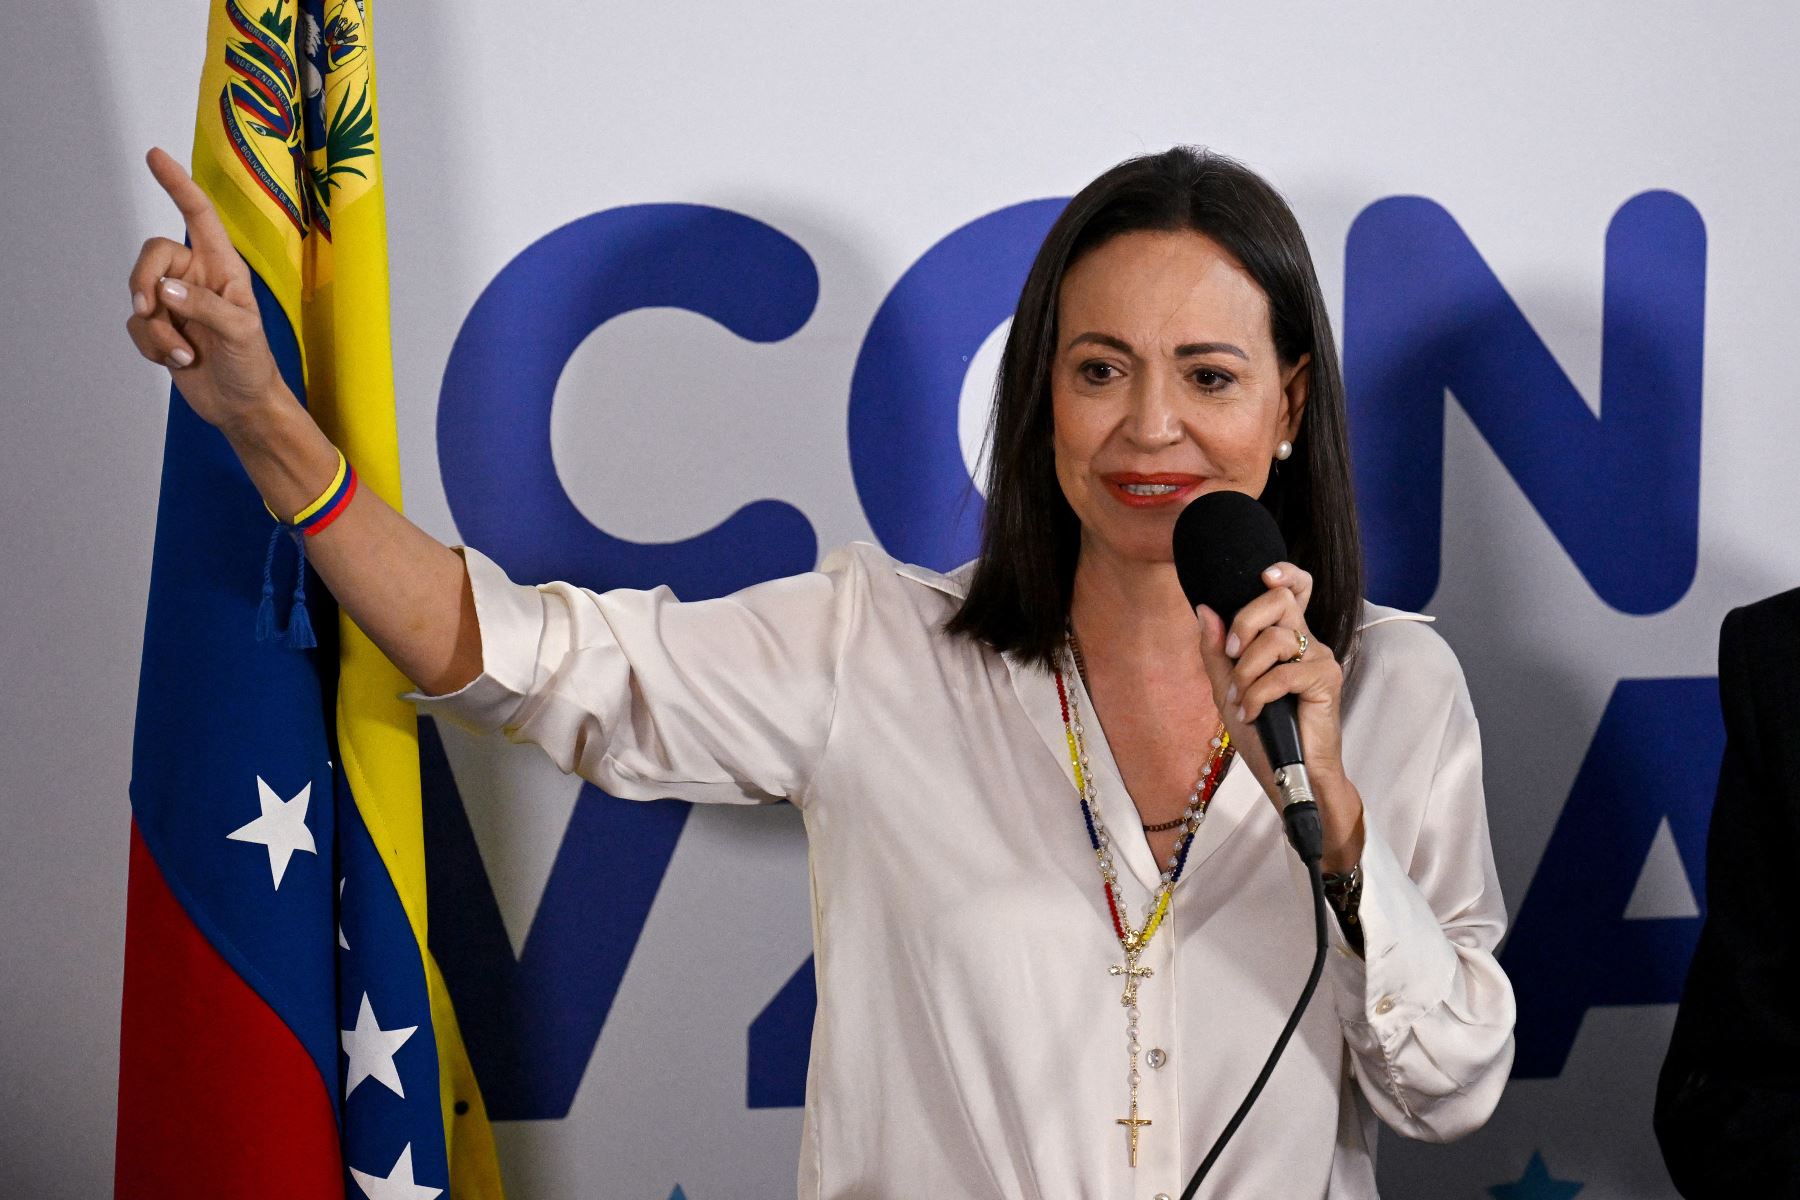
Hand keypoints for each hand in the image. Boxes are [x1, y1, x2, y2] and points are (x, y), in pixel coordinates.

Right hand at [124, 148, 285, 433]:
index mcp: (223, 267)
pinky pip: (136, 325)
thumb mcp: (241, 333)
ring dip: (156, 329)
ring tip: (184, 354)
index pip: (198, 216)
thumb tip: (165, 290)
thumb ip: (205, 307)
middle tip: (148, 307)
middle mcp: (197, 277)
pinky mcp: (161, 327)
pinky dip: (152, 346)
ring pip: (140, 294)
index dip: (177, 184)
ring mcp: (176, 302)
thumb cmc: (254, 365)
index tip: (154, 155)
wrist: (242, 406)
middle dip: (143, 279)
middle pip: (152, 255)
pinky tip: (178, 361)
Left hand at [1195, 562, 1364, 871]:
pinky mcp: (1325, 681)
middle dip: (1244, 622)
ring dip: (1246, 671)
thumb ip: (1215, 652)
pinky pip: (1283, 673)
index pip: (1295, 589)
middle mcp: (1306, 642)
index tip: (1264, 576)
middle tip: (1230, 655)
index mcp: (1285, 639)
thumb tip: (1204, 609)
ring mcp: (1318, 660)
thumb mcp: (1229, 690)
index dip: (1284, 573)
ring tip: (1241, 699)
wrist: (1291, 776)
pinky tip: (1253, 714)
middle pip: (1280, 600)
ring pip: (1276, 638)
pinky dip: (1258, 694)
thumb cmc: (1265, 735)